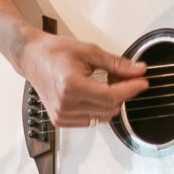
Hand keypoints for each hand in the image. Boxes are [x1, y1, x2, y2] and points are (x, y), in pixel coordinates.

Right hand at [16, 29, 147, 126]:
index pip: (111, 96)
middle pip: (109, 109)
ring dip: (110, 103)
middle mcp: (66, 104)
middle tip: (122, 78)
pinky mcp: (60, 120)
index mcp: (72, 86)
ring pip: (102, 117)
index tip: (142, 83)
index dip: (131, 90)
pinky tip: (94, 94)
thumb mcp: (89, 52)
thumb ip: (116, 64)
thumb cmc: (54, 52)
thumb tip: (137, 71)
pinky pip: (90, 121)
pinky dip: (97, 109)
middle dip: (121, 94)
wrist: (32, 57)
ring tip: (104, 84)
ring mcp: (62, 115)